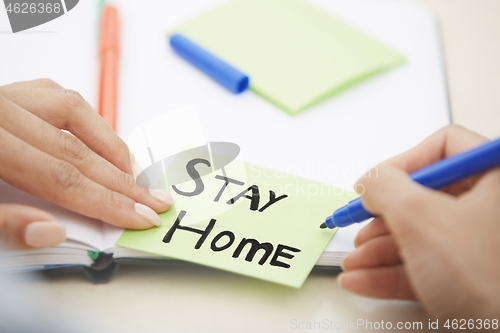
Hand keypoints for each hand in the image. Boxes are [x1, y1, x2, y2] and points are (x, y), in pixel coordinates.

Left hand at [0, 79, 172, 249]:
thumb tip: (50, 232)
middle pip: (76, 148)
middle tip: (154, 200)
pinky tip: (96, 136)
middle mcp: (0, 110)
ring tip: (133, 171)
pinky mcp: (5, 92)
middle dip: (123, 180)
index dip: (107, 201)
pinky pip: (54, 94)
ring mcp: (4, 95)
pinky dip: (83, 117)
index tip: (141, 216)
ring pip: (71, 108)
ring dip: (108, 142)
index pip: (62, 177)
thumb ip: (2, 224)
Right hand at [339, 125, 499, 318]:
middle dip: (382, 217)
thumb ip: (385, 188)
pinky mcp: (471, 276)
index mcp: (496, 177)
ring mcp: (482, 244)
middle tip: (358, 224)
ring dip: (379, 249)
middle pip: (425, 196)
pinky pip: (425, 264)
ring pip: (421, 234)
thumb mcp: (421, 220)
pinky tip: (364, 279)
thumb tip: (370, 180)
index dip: (402, 162)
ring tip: (354, 261)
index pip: (444, 146)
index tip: (374, 184)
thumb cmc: (490, 280)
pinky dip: (391, 271)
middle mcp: (492, 208)